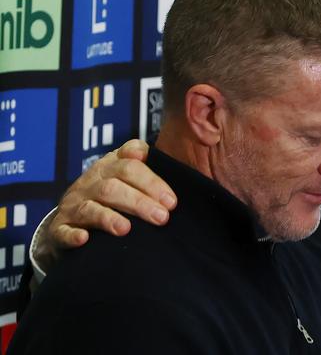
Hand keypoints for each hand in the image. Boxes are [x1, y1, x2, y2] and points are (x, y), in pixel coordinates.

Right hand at [35, 140, 175, 268]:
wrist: (69, 220)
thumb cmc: (111, 197)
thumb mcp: (128, 179)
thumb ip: (150, 172)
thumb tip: (178, 170)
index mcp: (110, 166)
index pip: (130, 163)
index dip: (152, 179)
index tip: (171, 199)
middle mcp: (90, 181)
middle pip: (114, 186)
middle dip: (140, 202)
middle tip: (163, 217)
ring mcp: (73, 204)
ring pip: (91, 207)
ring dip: (109, 218)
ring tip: (127, 229)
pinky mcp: (59, 228)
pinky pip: (63, 230)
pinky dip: (73, 235)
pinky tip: (84, 239)